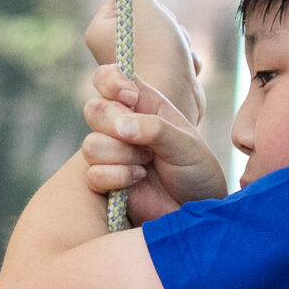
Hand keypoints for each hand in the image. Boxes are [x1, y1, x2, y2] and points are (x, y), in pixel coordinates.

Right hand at [79, 65, 227, 221]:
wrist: (195, 210)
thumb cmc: (197, 171)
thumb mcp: (186, 144)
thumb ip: (156, 129)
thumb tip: (120, 125)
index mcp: (143, 104)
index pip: (108, 78)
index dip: (111, 82)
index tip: (129, 98)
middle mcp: (122, 125)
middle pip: (93, 109)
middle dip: (116, 125)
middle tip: (145, 143)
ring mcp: (111, 153)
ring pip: (91, 145)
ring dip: (121, 155)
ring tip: (147, 164)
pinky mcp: (104, 181)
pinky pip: (93, 174)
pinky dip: (117, 177)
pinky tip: (137, 179)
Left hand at [84, 0, 202, 125]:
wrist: (176, 101)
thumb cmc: (155, 53)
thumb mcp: (139, 7)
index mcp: (99, 31)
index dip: (144, 2)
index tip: (149, 15)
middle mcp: (114, 49)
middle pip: (149, 15)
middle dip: (166, 23)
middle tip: (165, 36)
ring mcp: (138, 64)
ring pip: (168, 34)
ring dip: (179, 40)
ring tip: (176, 57)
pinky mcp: (161, 76)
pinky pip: (178, 54)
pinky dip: (186, 59)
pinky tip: (184, 70)